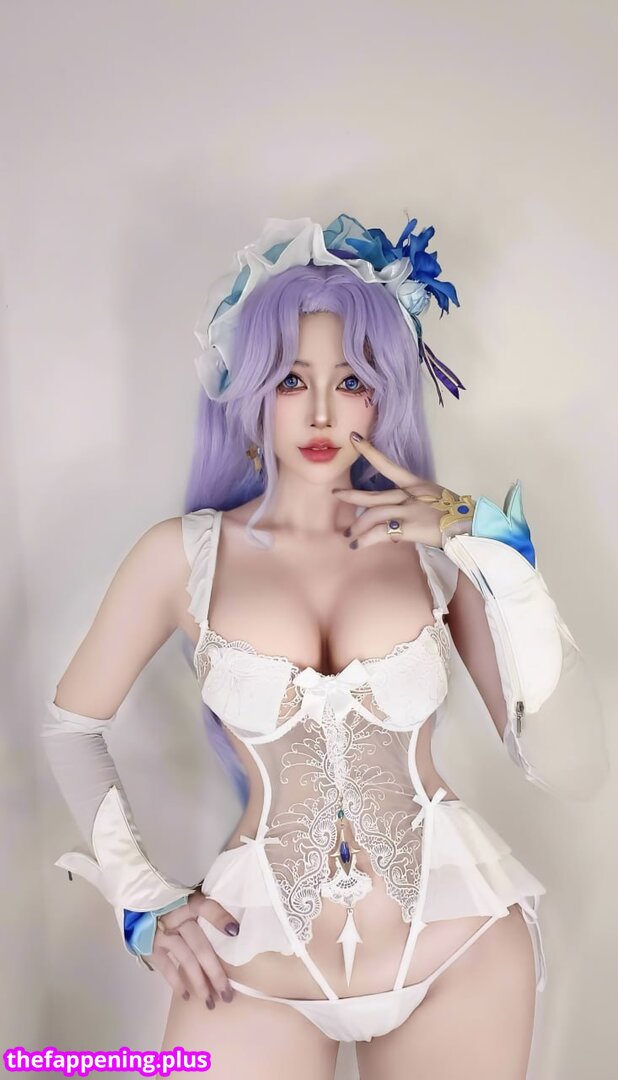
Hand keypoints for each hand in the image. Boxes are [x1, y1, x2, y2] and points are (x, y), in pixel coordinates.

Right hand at [146, 890, 237, 1006]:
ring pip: (186, 959)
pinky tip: (186, 996)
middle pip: (200, 945)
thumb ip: (208, 913)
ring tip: (210, 1001)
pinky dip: (176, 982)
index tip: (235, 932)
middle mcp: (176, 917)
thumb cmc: (174, 906)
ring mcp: (162, 933)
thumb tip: (234, 932)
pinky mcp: (150, 946)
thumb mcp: (190, 902)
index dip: (220, 918)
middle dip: (215, 972)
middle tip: (227, 994)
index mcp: (189, 903)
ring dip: (199, 982)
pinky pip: (165, 966)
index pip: (206, 907)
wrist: (140, 906)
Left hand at [333, 432, 469, 548]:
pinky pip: (379, 533)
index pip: (389, 466)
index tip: (354, 440)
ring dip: (357, 527)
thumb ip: (420, 503)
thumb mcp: (439, 501)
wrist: (471, 526)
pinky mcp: (407, 527)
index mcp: (417, 485)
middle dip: (351, 496)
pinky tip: (357, 545)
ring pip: (372, 515)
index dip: (370, 452)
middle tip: (336, 494)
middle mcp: (409, 495)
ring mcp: (407, 510)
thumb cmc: (459, 517)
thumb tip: (407, 514)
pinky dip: (365, 540)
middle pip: (373, 495)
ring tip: (349, 536)